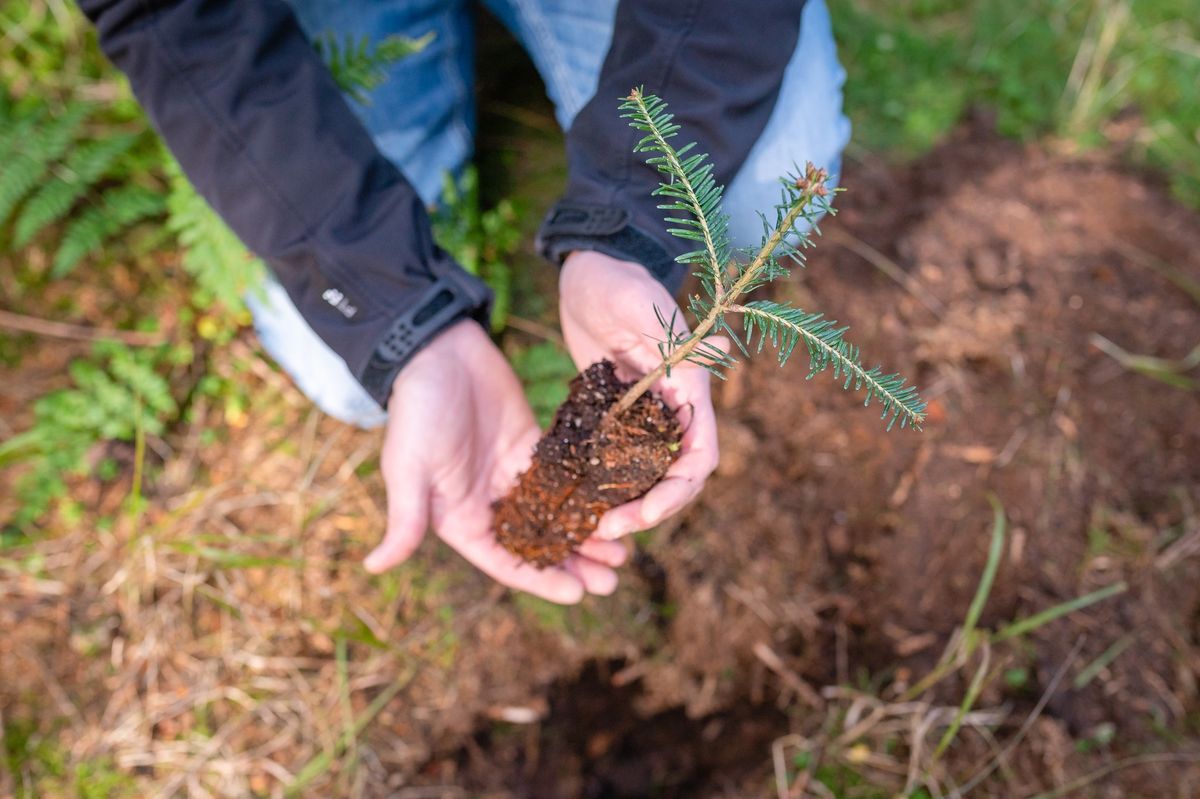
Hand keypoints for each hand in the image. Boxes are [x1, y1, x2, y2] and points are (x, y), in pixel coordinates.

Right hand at [363, 319, 627, 602]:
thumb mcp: (409, 468)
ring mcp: (513, 473)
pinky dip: (588, 492)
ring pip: (558, 514)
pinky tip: (615, 502)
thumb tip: (375, 567)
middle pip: (539, 543)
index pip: (506, 560)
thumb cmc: (416, 411)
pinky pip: (566, 476)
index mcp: (460, 518)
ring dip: (588, 533)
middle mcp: (489, 502)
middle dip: (575, 563)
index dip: (541, 581)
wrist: (436, 351)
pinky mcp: (532, 445)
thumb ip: (405, 520)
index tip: (578, 596)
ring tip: (623, 549)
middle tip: (613, 578)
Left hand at [559, 251, 720, 539]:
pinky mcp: (619, 412)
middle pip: (676, 476)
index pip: (700, 456)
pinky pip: (620, 458)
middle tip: (606, 530)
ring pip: (649, 474)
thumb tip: (690, 385)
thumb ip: (665, 341)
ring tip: (594, 526)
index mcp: (691, 386)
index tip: (642, 515)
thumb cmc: (615, 279)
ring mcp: (647, 411)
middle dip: (650, 509)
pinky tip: (581, 499)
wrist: (590, 265)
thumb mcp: (637, 305)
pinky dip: (607, 483)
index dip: (677, 493)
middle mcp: (676, 405)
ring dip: (629, 503)